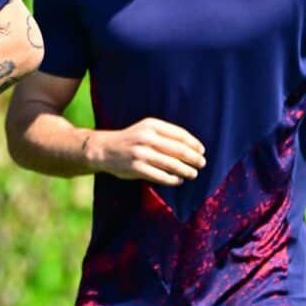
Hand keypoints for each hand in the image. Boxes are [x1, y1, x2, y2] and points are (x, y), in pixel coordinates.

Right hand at [87, 118, 205, 185]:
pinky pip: (161, 176)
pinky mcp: (136, 168)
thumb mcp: (145, 129)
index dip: (194, 144)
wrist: (103, 149)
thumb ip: (165, 134)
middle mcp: (146, 138)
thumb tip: (193, 148)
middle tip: (201, 164)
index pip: (180, 134)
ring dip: (186, 170)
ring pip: (172, 164)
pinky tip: (178, 180)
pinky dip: (173, 180)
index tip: (201, 151)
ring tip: (192, 174)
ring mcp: (140, 153)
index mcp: (151, 125)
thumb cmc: (130, 140)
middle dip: (194, 158)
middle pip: (179, 150)